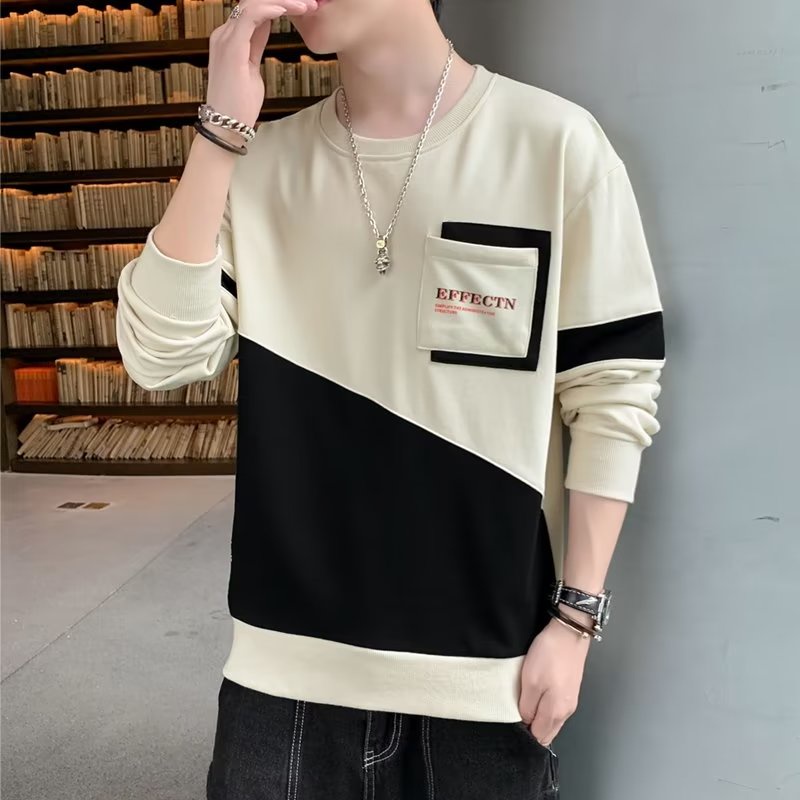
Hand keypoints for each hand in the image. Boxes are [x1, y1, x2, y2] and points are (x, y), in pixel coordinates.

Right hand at [206, 0, 317, 129]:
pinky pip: (250, 16)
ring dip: (283, 2)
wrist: (226, 126)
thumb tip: (265, 28)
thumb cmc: (239, 105)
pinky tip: (288, 9)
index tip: (304, 8)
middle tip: (311, 3)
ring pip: (253, 3)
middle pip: (254, 1)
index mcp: (229, 38)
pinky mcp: (231, 48)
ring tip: (306, 5)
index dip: (280, 4)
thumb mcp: (252, 68)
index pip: (254, 9)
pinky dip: (270, 9)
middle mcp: (224, 34)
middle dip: (284, 0)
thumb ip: (255, 45)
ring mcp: (225, 39)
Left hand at [518, 614, 590, 746]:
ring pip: (551, 720)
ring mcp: (570, 700)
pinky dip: (545, 706)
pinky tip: (536, 694)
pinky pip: (555, 708)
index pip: (539, 737)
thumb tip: (526, 723)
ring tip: (524, 701)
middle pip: (547, 731)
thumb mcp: (530, 681)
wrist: (569, 632)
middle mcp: (566, 711)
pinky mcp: (570, 689)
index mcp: (556, 712)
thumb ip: (527, 707)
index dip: (524, 732)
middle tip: (517, 711)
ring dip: (538, 716)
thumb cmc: (549, 655)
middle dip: (532, 727)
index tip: (513, 720)